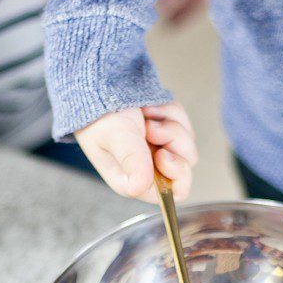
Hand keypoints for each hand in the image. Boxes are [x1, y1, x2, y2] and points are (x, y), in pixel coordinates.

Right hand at [75, 102, 196, 201]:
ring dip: (169, 121)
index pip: (172, 193)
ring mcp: (159, 148)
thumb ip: (130, 159)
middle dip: (173, 141)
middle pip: (185, 163)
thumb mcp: (114, 137)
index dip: (176, 174)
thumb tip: (138, 188)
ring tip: (145, 113)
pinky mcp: (165, 129)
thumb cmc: (99, 117)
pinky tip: (148, 107)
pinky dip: (169, 110)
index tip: (163, 153)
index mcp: (134, 179)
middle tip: (151, 127)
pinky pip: (182, 121)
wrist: (97, 89)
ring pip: (186, 140)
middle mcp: (149, 168)